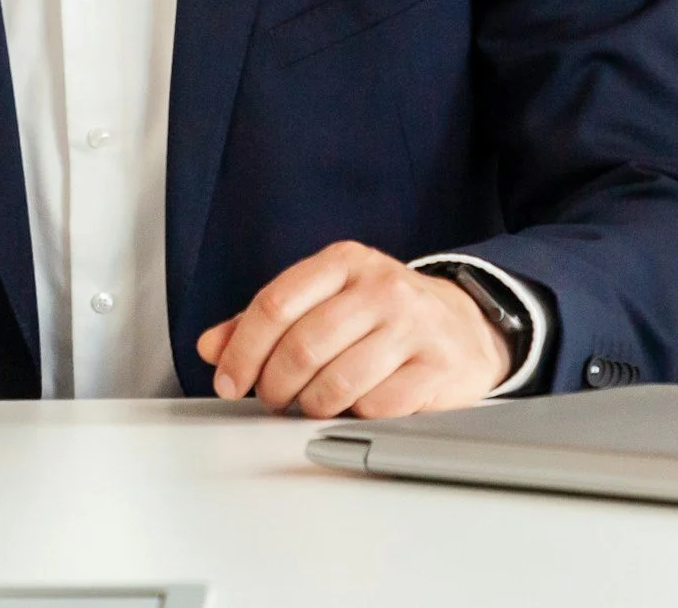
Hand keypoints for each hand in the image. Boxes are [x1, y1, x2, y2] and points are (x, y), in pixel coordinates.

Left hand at [195, 241, 511, 419]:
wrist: (463, 328)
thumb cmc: (382, 315)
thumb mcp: (326, 300)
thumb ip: (266, 320)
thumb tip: (213, 346)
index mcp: (345, 262)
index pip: (275, 304)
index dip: (242, 350)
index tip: (228, 379)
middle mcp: (381, 287)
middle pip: (301, 347)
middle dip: (273, 385)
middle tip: (271, 399)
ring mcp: (412, 327)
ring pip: (335, 382)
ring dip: (311, 405)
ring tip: (310, 403)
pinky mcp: (437, 368)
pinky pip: (375, 406)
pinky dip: (354, 415)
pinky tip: (355, 404)